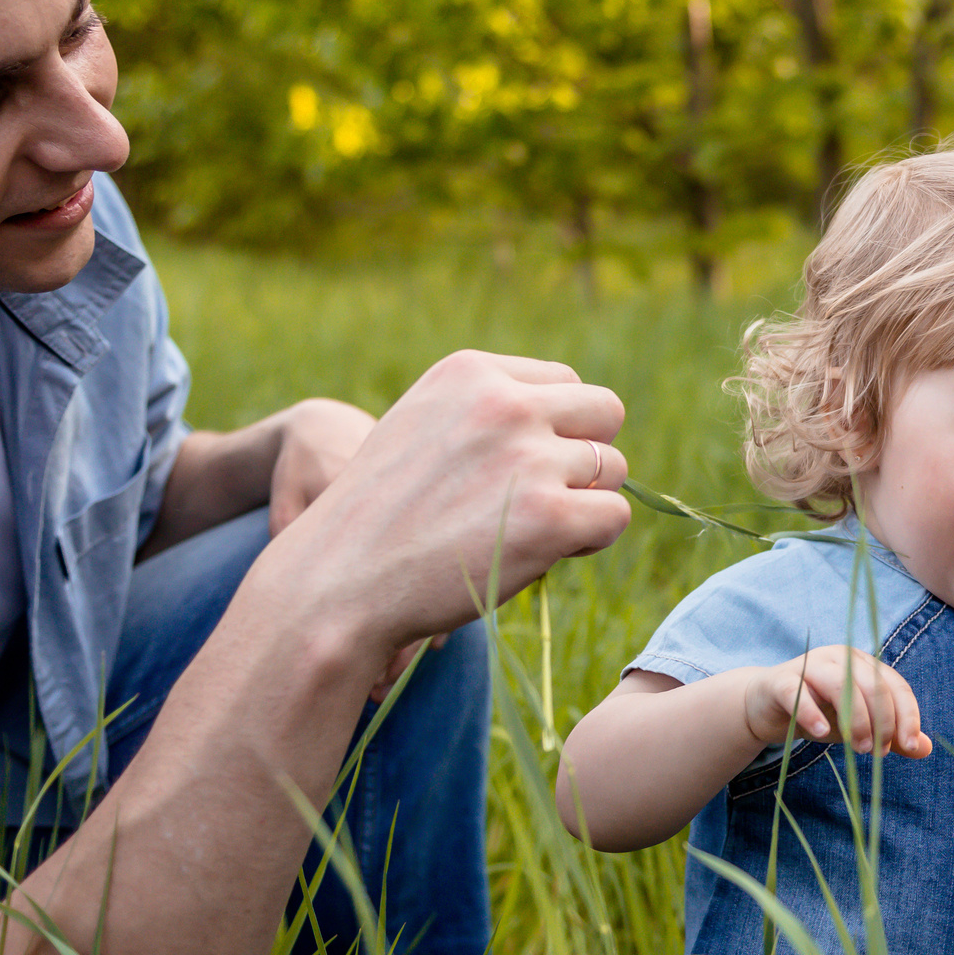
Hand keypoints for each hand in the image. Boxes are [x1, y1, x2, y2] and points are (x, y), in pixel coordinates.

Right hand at [262, 351, 631, 667]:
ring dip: (587, 502)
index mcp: (472, 372)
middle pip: (604, 413)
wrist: (338, 582)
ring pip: (615, 468)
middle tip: (542, 500)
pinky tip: (545, 554)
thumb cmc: (382, 517)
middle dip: (585, 457)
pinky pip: (615, 516)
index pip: (565, 382)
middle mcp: (504, 403)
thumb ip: (490, 415)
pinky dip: (592, 540)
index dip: (555, 430)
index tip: (519, 469)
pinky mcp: (549, 516)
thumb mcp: (424, 429)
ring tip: (531, 531)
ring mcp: (529, 458)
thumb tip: (578, 430)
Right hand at [739, 647, 929, 755]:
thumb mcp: (860, 726)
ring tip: (859, 748)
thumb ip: (890, 735)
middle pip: (872, 685)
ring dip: (855, 719)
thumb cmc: (820, 713)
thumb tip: (925, 748)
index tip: (910, 746)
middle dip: (882, 721)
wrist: (767, 708)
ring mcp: (810, 665)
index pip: (895, 685)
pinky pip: (798, 692)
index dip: (907, 716)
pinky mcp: (781, 680)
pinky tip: (822, 732)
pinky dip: (812, 712)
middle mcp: (840, 657)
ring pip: (840, 684)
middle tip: (878, 752)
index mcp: (864, 664)